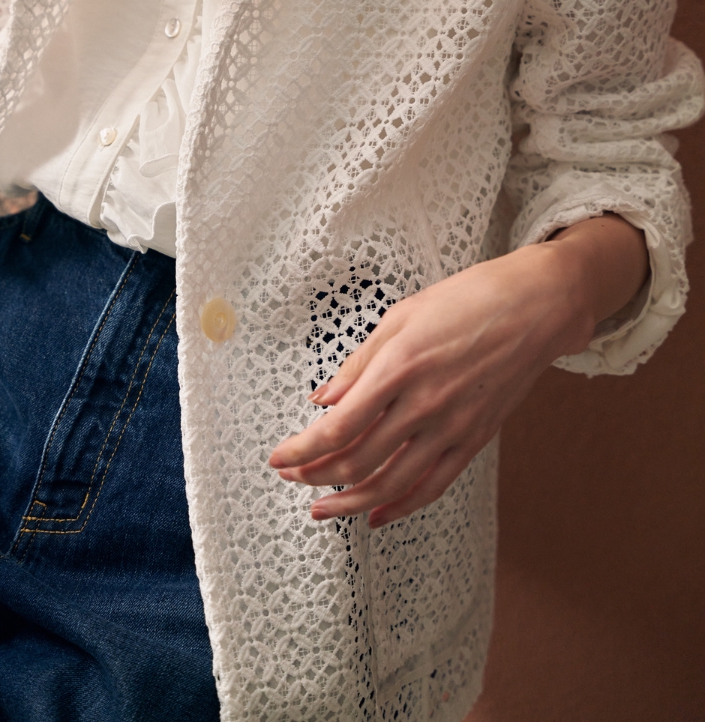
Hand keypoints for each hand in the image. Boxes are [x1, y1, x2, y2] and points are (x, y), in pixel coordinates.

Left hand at [269, 215, 647, 528]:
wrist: (536, 307)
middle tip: (293, 478)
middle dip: (316, 476)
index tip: (279, 458)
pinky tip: (377, 514)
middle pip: (358, 460)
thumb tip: (322, 398)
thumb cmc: (468, 299)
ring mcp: (452, 426)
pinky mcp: (475, 439)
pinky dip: (401, 506)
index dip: (302, 450)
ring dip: (350, 502)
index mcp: (399, 366)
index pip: (338, 427)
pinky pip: (433, 485)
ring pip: (392, 483)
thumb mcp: (401, 316)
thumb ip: (359, 363)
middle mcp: (423, 403)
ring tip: (322, 509)